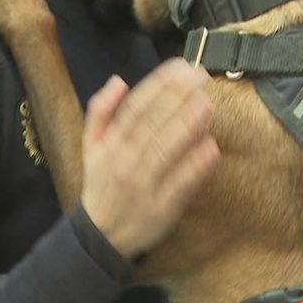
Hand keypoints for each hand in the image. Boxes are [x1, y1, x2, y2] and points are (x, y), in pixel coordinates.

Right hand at [81, 59, 219, 258]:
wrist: (101, 236)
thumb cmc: (101, 184)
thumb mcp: (91, 146)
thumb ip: (101, 111)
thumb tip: (118, 80)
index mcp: (110, 145)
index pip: (134, 109)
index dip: (157, 86)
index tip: (179, 67)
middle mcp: (126, 162)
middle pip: (152, 125)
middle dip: (177, 98)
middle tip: (201, 77)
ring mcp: (145, 185)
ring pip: (166, 150)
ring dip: (187, 126)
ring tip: (207, 103)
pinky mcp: (163, 208)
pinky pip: (180, 183)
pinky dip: (195, 165)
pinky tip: (211, 147)